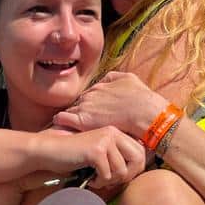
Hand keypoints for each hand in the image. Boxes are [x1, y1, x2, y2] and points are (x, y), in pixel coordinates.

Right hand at [38, 125, 145, 188]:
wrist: (50, 151)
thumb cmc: (74, 155)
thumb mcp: (100, 152)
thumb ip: (117, 155)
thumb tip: (138, 169)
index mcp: (115, 132)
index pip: (140, 152)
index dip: (135, 169)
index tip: (120, 177)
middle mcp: (113, 133)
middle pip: (137, 160)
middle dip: (126, 176)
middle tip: (110, 180)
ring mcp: (105, 140)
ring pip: (121, 171)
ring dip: (108, 181)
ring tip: (96, 178)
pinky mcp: (96, 151)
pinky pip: (107, 175)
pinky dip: (98, 182)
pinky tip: (89, 178)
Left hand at [53, 71, 168, 137]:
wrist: (145, 113)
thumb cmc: (141, 98)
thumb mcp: (129, 78)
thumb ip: (114, 77)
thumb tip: (104, 80)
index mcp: (99, 87)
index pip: (87, 95)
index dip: (88, 105)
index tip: (89, 112)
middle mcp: (90, 95)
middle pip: (78, 103)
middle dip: (79, 111)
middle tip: (79, 121)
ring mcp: (85, 107)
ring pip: (69, 110)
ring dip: (69, 117)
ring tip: (66, 126)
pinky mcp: (82, 121)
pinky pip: (62, 119)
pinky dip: (60, 122)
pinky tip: (59, 127)